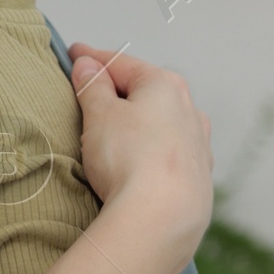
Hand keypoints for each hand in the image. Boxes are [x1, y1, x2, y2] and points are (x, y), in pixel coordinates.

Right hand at [67, 44, 213, 261]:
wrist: (160, 218)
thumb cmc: (129, 160)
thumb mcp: (99, 115)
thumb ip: (92, 87)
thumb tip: (88, 67)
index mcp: (165, 85)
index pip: (122, 64)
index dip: (93, 59)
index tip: (74, 55)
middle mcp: (190, 110)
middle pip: (146, 94)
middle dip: (119, 94)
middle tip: (90, 98)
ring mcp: (198, 146)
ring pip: (162, 126)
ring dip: (139, 126)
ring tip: (114, 139)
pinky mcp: (198, 180)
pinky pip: (169, 157)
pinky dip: (151, 155)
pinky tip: (138, 168)